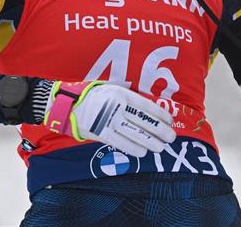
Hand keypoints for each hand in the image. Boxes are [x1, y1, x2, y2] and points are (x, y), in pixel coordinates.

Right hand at [44, 81, 175, 156]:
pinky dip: (133, 148)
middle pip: (143, 121)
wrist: (68, 105)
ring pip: (134, 133)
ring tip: (161, 147)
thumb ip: (129, 98)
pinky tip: (143, 152)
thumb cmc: (95, 96)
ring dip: (150, 141)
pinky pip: (120, 142)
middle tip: (171, 137)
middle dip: (159, 130)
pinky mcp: (100, 133)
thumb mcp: (113, 89)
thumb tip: (149, 109)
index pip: (146, 106)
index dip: (160, 114)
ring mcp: (108, 121)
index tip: (170, 121)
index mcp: (122, 94)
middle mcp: (117, 107)